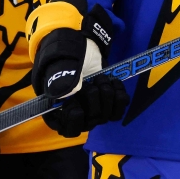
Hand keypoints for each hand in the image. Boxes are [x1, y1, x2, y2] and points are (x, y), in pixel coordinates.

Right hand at [27, 0, 127, 137]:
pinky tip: (113, 81)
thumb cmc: (64, 58)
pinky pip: (120, 107)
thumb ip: (59, 79)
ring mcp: (95, 112)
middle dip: (94, 95)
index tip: (77, 96)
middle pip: (93, 120)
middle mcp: (78, 117)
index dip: (76, 115)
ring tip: (100, 77)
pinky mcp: (110, 104)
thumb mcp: (58, 65)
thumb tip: (66, 95)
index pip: (70, 129)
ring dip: (107, 92)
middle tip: (91, 79)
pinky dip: (119, 93)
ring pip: (108, 115)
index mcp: (58, 114)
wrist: (82, 50)